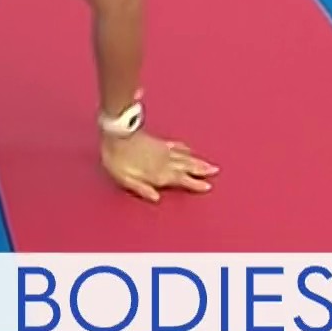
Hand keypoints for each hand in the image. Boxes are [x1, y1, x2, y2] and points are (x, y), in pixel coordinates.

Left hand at [100, 131, 217, 201]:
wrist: (115, 132)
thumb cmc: (117, 158)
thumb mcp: (125, 179)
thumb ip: (142, 189)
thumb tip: (156, 198)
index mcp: (158, 173)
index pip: (181, 180)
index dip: (195, 183)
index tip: (208, 186)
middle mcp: (164, 162)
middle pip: (188, 167)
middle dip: (202, 170)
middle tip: (216, 171)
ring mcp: (162, 150)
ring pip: (185, 157)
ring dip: (198, 161)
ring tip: (209, 163)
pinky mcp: (158, 141)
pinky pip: (176, 146)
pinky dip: (184, 148)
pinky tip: (189, 148)